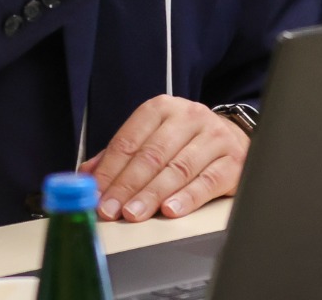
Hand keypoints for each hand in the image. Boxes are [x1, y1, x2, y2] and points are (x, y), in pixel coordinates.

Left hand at [81, 96, 248, 221]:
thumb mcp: (152, 138)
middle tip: (111, 209)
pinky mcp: (234, 161)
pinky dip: (188, 198)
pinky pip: (208, 181)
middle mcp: (190, 117)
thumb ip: (121, 156)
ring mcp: (214, 138)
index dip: (110, 170)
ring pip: (178, 169)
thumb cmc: (185, 141)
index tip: (96, 195)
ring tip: (134, 214)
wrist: (233, 136)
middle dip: (127, 186)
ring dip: (152, 195)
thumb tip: (87, 175)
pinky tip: (171, 210)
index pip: (130, 140)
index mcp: (163, 108)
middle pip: (153, 155)